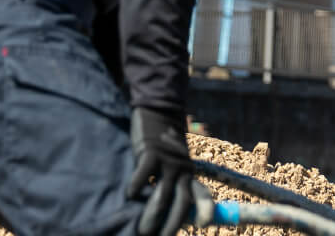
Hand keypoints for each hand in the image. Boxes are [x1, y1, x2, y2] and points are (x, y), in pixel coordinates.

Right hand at [127, 107, 214, 235]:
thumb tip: (164, 215)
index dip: (204, 209)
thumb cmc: (164, 145)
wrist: (159, 111)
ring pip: (162, 195)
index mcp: (189, 173)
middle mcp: (182, 168)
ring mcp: (167, 161)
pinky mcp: (150, 151)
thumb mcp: (174, 164)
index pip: (201, 194)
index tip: (203, 224)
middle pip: (181, 201)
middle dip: (172, 225)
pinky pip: (144, 174)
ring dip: (152, 216)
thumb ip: (174, 184)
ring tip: (141, 231)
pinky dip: (136, 187)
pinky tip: (129, 196)